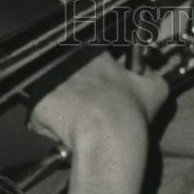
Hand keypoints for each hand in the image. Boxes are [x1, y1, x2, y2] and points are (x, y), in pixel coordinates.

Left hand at [29, 52, 169, 193]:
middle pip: (67, 73)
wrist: (108, 137)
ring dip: (61, 105)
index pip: (90, 56)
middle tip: (88, 107)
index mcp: (96, 57)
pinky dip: (48, 124)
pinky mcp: (37, 104)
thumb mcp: (156, 91)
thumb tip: (151, 70)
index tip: (101, 87)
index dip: (95, 73)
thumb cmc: (130, 114)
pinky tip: (63, 134)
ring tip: (75, 123)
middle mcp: (69, 64)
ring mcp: (50, 83)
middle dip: (75, 87)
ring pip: (52, 92)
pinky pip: (39, 114)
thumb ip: (153, 75)